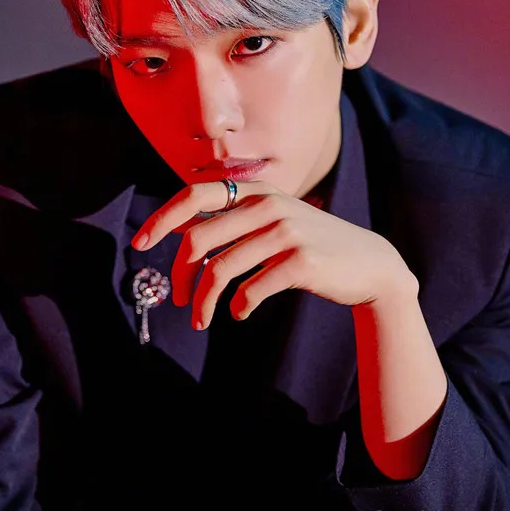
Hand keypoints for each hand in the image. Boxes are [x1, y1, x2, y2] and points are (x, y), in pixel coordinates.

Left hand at [132, 180, 412, 328]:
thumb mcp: (274, 220)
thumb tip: (182, 235)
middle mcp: (268, 204)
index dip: (161, 219)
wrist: (369, 265)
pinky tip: (241, 313)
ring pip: (219, 270)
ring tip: (200, 320)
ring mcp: (285, 232)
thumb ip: (235, 220)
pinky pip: (250, 290)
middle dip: (177, 274)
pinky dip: (239, 307)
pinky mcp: (300, 262)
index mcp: (255, 190)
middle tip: (176, 298)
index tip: (140, 245)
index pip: (194, 195)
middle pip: (198, 239)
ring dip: (202, 302)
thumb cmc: (311, 245)